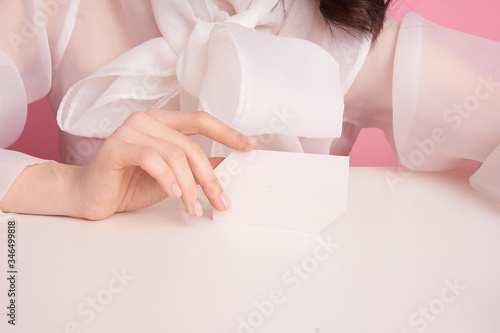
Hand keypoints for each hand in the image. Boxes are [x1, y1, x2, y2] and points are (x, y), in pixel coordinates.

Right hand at [72, 109, 255, 219]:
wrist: (91, 195)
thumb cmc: (132, 184)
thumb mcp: (173, 176)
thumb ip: (197, 166)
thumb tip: (229, 164)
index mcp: (163, 121)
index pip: (201, 120)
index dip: (227, 133)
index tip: (250, 146)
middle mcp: (147, 119)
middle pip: (190, 145)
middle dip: (210, 177)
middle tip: (221, 202)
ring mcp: (130, 130)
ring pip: (174, 155)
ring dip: (190, 186)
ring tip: (194, 208)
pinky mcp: (116, 146)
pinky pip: (151, 159)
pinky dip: (167, 179)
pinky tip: (174, 195)